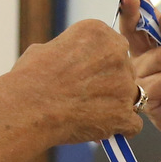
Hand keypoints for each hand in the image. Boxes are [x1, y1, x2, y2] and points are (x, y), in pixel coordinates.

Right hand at [13, 19, 140, 145]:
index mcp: (99, 33)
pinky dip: (119, 128)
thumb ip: (68, 51)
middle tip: (86, 95)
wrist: (28, 108)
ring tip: (91, 114)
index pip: (111, 46)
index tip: (83, 73)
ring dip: (116, 104)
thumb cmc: (30, 79)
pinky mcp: (124, 114)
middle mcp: (117, 54)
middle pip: (124, 69)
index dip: (98, 63)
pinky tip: (102, 129)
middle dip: (110, 82)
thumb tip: (67, 59)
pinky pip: (132, 123)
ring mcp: (124, 85)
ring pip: (131, 95)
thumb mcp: (45, 49)